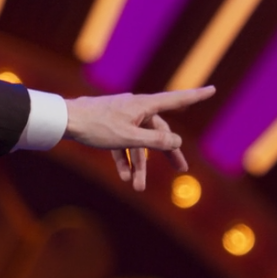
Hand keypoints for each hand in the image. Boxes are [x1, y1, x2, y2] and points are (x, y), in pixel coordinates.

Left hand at [63, 86, 215, 190]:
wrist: (63, 120)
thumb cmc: (96, 126)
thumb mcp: (129, 138)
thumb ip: (155, 141)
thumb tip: (177, 142)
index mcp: (143, 105)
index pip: (176, 100)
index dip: (195, 96)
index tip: (213, 89)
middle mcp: (135, 108)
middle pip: (158, 131)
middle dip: (167, 153)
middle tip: (182, 170)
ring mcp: (121, 116)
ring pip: (138, 142)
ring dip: (139, 165)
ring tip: (138, 188)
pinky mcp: (108, 125)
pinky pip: (122, 144)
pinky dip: (123, 159)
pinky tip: (124, 177)